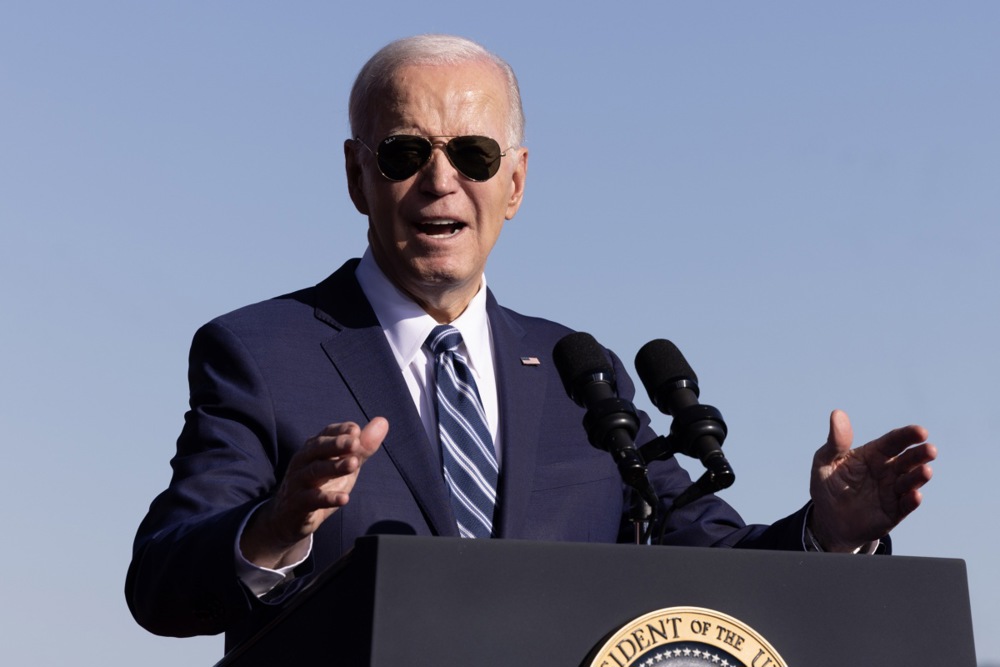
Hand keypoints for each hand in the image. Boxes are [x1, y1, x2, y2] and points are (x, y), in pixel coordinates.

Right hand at [240, 418, 388, 567]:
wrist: (288, 518)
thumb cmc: (320, 485)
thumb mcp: (343, 466)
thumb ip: (362, 447)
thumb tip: (383, 422)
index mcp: (314, 449)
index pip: (326, 433)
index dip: (341, 431)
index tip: (356, 430)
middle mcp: (303, 461)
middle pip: (317, 448)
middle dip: (336, 444)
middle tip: (355, 443)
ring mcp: (298, 482)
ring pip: (315, 471)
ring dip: (334, 467)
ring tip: (354, 464)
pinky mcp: (297, 504)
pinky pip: (312, 500)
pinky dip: (328, 498)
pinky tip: (344, 498)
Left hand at [809, 410, 935, 552]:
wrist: (829, 520)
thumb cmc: (827, 486)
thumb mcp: (825, 462)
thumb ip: (835, 442)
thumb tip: (837, 413)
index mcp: (874, 454)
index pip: (893, 441)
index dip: (907, 435)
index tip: (921, 432)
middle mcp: (888, 470)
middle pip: (908, 459)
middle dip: (920, 454)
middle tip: (930, 450)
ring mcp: (893, 491)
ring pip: (910, 481)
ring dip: (919, 476)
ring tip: (925, 471)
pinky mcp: (894, 512)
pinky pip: (906, 505)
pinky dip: (912, 501)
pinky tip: (915, 495)